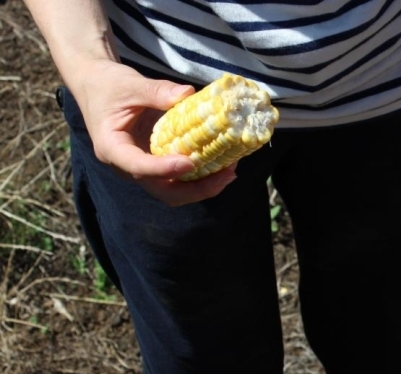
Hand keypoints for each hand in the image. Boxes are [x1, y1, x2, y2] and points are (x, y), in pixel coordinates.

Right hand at [69, 61, 237, 205]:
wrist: (98, 86)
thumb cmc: (109, 84)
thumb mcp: (130, 84)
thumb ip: (157, 91)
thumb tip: (188, 94)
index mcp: (112, 148)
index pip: (137, 167)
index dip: (164, 169)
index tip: (189, 163)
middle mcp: (128, 166)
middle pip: (163, 191)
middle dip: (196, 189)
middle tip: (226, 175)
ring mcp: (145, 168)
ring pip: (175, 191)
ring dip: (204, 186)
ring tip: (230, 171)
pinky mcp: (158, 164)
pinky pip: (180, 179)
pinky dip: (202, 176)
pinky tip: (224, 164)